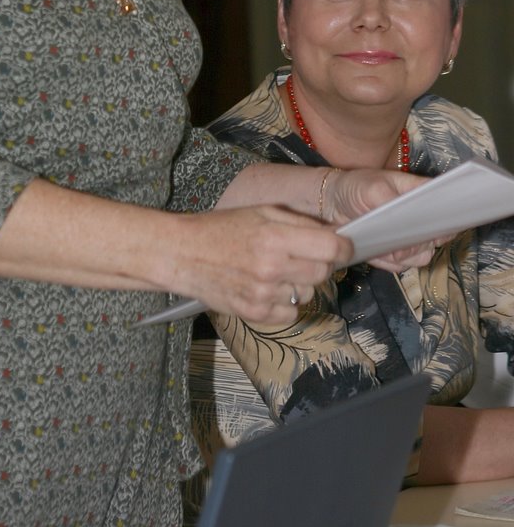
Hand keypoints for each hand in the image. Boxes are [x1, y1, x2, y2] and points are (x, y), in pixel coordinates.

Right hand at [169, 203, 352, 325]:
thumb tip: (334, 235)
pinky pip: (290, 314)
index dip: (343, 247)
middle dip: (320, 263)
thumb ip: (298, 223)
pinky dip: (285, 303)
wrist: (182, 253)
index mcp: (274, 236)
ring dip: (300, 284)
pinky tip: (267, 288)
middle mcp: (272, 267)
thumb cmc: (221, 228)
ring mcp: (263, 294)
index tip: (344, 247)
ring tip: (276, 271)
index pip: (330, 248)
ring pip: (308, 294)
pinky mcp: (255, 314)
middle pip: (323, 273)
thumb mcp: (261, 212)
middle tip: (302, 255)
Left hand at [323, 169, 448, 271]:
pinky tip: (373, 248)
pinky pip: (400, 265)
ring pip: (421, 256)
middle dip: (419, 243)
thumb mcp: (373, 188)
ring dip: (402, 254)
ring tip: (380, 240)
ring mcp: (409, 236)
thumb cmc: (355, 186)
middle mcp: (420, 217)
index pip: (448, 208)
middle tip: (396, 238)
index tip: (434, 229)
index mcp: (421, 194)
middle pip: (438, 238)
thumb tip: (407, 236)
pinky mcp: (394, 252)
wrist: (332, 202)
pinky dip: (387, 261)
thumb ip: (393, 208)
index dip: (448, 220)